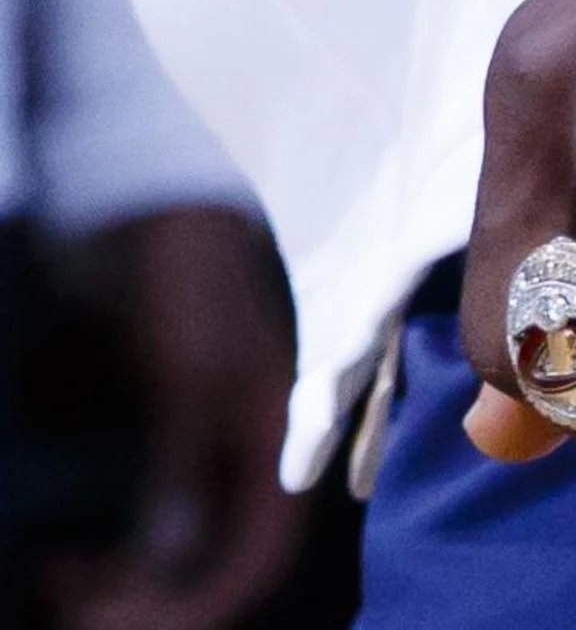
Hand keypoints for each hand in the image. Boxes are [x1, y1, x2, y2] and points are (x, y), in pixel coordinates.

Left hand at [46, 210, 303, 629]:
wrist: (178, 222)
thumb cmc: (195, 288)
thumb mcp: (188, 378)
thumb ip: (184, 468)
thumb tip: (169, 558)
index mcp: (281, 452)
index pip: (258, 559)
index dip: (202, 607)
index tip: (121, 624)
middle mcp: (257, 470)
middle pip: (219, 568)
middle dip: (153, 601)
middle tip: (74, 608)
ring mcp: (218, 464)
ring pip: (184, 555)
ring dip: (127, 583)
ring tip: (58, 579)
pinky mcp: (182, 456)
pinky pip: (157, 530)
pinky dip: (116, 554)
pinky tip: (68, 556)